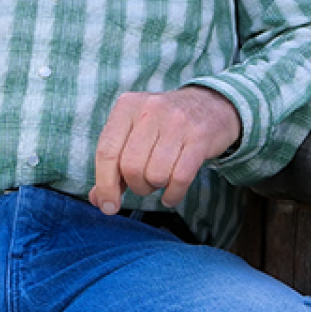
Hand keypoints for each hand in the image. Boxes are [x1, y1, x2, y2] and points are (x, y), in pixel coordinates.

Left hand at [89, 86, 240, 212]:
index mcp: (127, 106)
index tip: (108, 206)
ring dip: (156, 187)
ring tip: (161, 179)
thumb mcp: (134, 133)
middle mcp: (151, 109)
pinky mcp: (199, 137)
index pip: (106, 151)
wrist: (211, 105)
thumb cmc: (164, 126)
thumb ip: (113, 165)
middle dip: (136, 186)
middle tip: (145, 183)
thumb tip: (99, 200)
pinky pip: (180, 178)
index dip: (105, 185)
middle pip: (131, 166)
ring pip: (155, 174)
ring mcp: (177, 121)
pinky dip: (173, 195)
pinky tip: (172, 194)